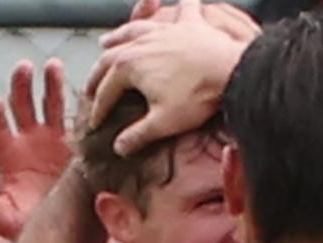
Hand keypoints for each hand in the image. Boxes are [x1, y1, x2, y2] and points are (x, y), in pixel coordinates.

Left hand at [0, 59, 71, 239]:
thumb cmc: (29, 231)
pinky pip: (78, 121)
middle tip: (23, 68)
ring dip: (50, 85)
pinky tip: (86, 89)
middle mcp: (30, 143)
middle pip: (22, 107)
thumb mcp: (4, 219)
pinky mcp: (77, 148)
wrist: (64, 237)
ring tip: (52, 65)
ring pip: (50, 106)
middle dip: (21, 86)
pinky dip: (81, 105)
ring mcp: (53, 143)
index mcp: (8, 156)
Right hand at [85, 0, 253, 155]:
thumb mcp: (163, 123)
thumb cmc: (198, 96)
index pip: (106, 91)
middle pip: (110, 58)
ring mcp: (164, 30)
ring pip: (134, 29)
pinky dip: (178, 3)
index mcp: (129, 66)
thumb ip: (137, 135)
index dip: (99, 109)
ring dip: (118, 35)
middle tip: (91, 87)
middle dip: (97, 74)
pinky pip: (182, 7)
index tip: (96, 122)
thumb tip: (120, 147)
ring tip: (107, 41)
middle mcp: (141, 43)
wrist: (231, 71)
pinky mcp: (189, 24)